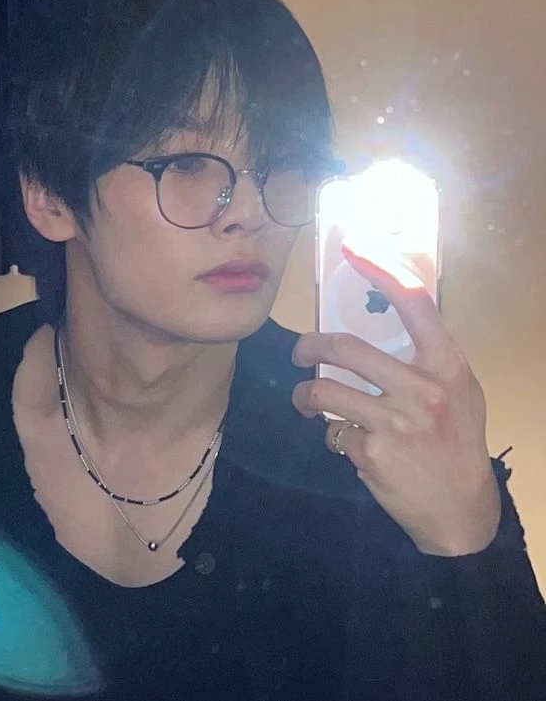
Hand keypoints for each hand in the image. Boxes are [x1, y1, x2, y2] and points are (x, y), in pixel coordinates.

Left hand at [291, 243, 500, 556]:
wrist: (461, 510)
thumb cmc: (457, 442)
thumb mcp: (458, 392)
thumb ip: (426, 360)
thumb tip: (380, 324)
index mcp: (447, 366)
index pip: (414, 303)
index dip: (381, 270)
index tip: (354, 248)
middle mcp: (422, 389)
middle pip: (345, 347)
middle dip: (308, 346)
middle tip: (299, 352)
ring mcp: (395, 423)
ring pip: (323, 390)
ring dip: (305, 395)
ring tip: (306, 401)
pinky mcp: (371, 454)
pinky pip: (332, 432)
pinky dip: (334, 435)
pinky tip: (350, 444)